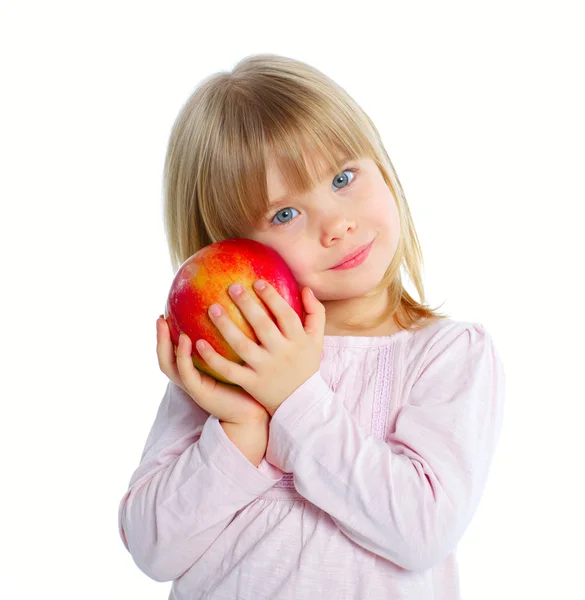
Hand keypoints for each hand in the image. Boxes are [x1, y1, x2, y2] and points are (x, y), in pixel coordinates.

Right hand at [156, 317, 268, 424]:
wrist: (255, 412)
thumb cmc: (251, 384)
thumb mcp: (239, 357)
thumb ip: (233, 338)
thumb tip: (238, 309)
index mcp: (197, 370)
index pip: (175, 351)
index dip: (168, 335)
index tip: (168, 312)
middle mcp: (191, 378)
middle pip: (166, 357)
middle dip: (160, 338)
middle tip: (160, 317)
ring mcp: (194, 386)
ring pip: (169, 365)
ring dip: (165, 344)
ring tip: (165, 324)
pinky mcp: (200, 393)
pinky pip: (187, 373)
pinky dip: (183, 357)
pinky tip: (187, 340)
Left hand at [194, 280, 325, 416]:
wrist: (301, 403)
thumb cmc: (307, 364)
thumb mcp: (317, 339)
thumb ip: (315, 312)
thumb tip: (305, 288)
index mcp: (298, 340)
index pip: (285, 314)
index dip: (271, 297)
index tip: (256, 282)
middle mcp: (282, 353)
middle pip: (262, 326)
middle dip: (247, 305)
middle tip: (232, 287)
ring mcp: (265, 369)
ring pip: (242, 345)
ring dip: (226, 326)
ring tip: (212, 308)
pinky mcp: (251, 383)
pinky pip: (229, 370)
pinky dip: (213, 358)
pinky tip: (199, 343)